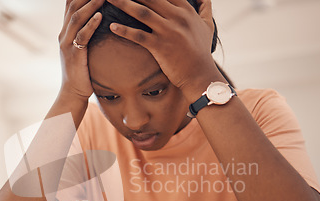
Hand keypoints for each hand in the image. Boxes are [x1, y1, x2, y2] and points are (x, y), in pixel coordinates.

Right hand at [58, 0, 104, 99]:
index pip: (71, 4)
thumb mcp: (82, 47)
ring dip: (91, 4)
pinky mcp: (74, 55)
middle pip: (73, 6)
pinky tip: (100, 16)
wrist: (73, 92)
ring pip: (77, 18)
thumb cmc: (82, 70)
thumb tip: (99, 18)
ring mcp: (67, 43)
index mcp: (66, 30)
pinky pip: (82, 36)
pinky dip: (91, 25)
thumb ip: (86, 32)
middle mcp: (64, 33)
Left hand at [106, 0, 221, 97]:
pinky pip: (138, 36)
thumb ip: (205, 7)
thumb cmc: (202, 51)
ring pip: (142, 12)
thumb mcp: (207, 25)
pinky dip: (124, 31)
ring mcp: (168, 31)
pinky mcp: (160, 47)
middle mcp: (177, 17)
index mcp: (186, 10)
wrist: (200, 74)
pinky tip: (112, 26)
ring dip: (123, 4)